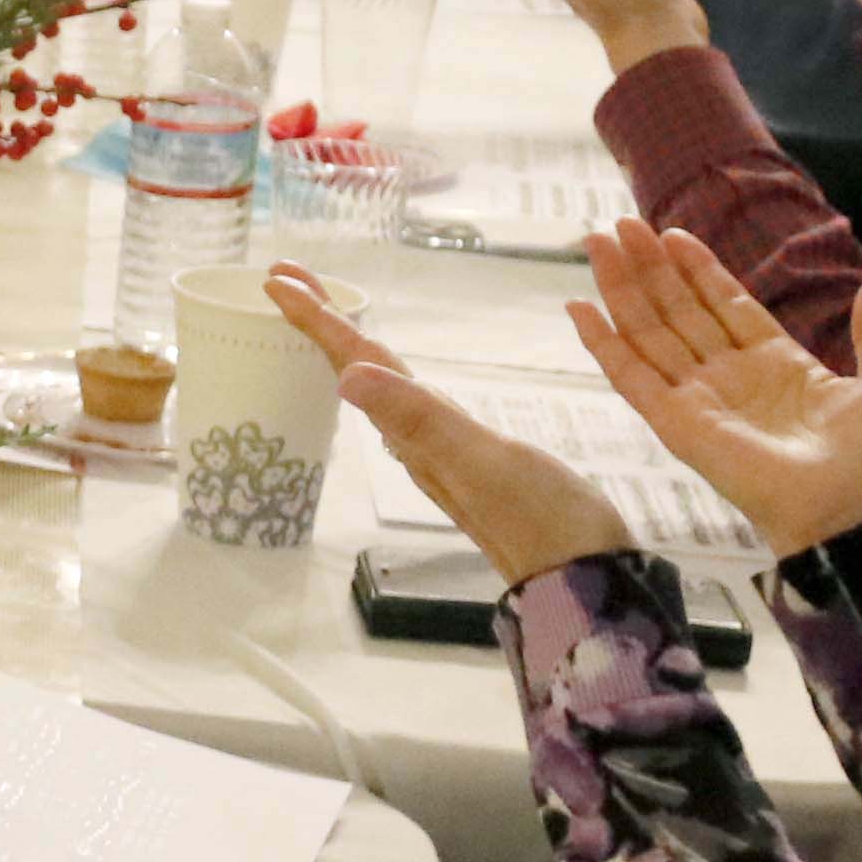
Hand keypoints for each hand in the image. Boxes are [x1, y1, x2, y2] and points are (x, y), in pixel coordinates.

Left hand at [264, 268, 632, 588]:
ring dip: (351, 346)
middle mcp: (418, 440)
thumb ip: (418, 419)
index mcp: (415, 432)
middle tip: (284, 276)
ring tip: (326, 315)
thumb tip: (348, 377)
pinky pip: (414, 406)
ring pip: (382, 386)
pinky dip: (395, 379)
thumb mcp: (479, 461)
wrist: (587, 585)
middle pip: (357, 367)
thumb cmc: (544, 521)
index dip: (316, 318)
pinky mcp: (473, 462)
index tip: (275, 279)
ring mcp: (444, 452)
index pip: (354, 361)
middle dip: (322, 321)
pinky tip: (397, 382)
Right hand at [571, 220, 861, 559]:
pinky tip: (578, 308)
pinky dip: (603, 344)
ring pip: (650, 333)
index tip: (673, 233)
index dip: (699, 270)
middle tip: (621, 224)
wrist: (857, 512)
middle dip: (651, 268)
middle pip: (680, 312)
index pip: (727, 307)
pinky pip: (631, 378)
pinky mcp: (677, 425)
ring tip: (597, 241)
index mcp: (779, 369)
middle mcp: (732, 381)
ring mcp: (700, 401)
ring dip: (622, 288)